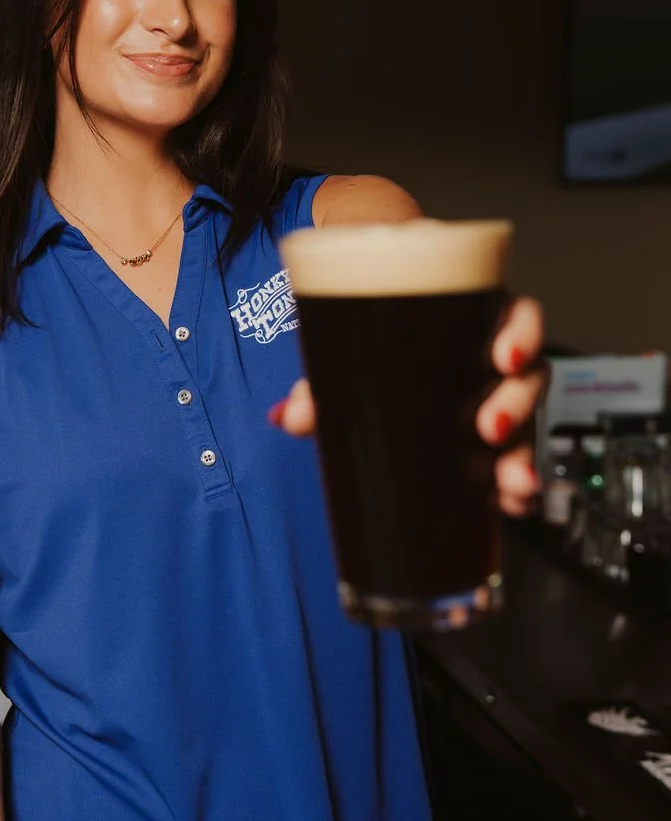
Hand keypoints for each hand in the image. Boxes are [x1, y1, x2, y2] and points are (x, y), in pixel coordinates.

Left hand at [268, 296, 547, 517]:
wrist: (374, 415)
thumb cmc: (373, 372)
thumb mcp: (346, 373)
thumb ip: (319, 390)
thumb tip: (289, 416)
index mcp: (468, 328)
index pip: (516, 315)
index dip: (522, 332)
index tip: (505, 357)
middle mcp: (492, 368)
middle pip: (529, 375)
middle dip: (517, 403)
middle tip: (490, 428)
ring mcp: (501, 410)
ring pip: (530, 426)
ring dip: (524, 456)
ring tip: (510, 484)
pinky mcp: (497, 452)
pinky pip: (521, 468)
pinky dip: (519, 491)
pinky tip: (510, 505)